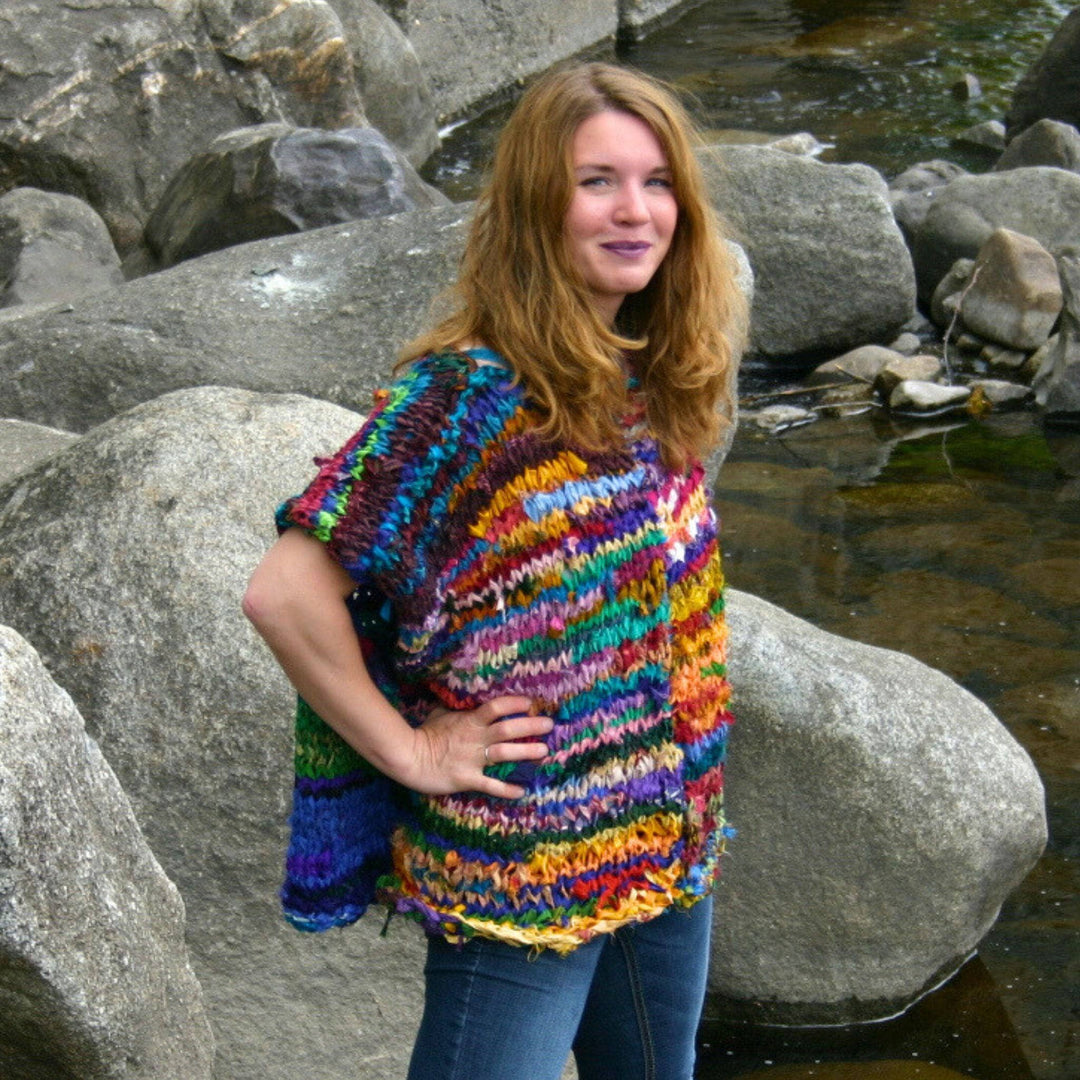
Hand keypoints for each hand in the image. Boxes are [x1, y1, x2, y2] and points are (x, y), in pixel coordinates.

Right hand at [403, 696, 552, 798]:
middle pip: (507, 729)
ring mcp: (472, 759)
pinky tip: (523, 790)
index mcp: (469, 721)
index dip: (514, 704)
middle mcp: (475, 738)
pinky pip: (491, 785)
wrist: (408, 758)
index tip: (530, 703)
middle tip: (549, 725)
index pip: (495, 707)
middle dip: (530, 726)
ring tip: (544, 751)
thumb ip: (456, 709)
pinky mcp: (467, 779)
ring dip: (526, 752)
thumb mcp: (440, 714)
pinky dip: (507, 789)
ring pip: (504, 754)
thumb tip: (462, 698)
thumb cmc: (424, 734)